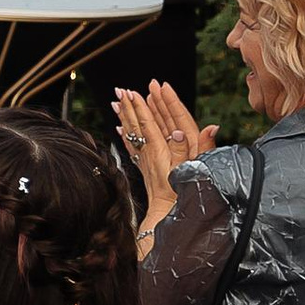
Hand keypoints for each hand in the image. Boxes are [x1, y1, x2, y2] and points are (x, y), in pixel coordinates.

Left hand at [114, 81, 212, 228]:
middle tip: (120, 90)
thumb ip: (186, 150)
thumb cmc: (180, 195)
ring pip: (131, 134)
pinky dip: (126, 135)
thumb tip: (185, 131)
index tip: (133, 92)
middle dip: (130, 106)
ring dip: (125, 117)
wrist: (166, 215)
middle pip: (137, 125)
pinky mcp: (144, 167)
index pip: (148, 123)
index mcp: (159, 150)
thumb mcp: (188, 171)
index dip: (141, 107)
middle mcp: (148, 153)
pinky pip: (131, 147)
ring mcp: (144, 160)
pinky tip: (120, 129)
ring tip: (116, 103)